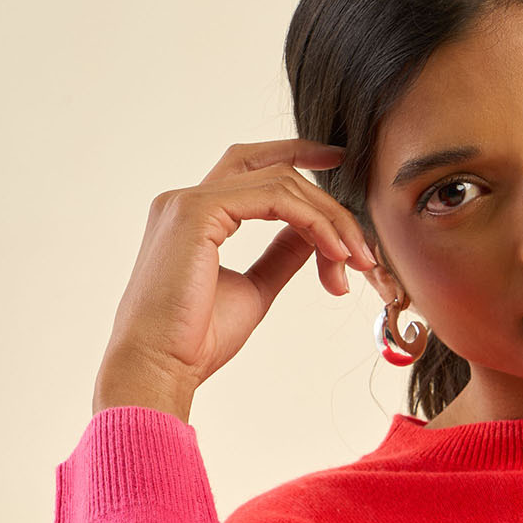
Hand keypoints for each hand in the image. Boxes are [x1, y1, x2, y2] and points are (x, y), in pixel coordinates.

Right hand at [94, 139, 376, 405]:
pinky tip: (336, 253)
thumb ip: (280, 256)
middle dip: (326, 196)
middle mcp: (186, 199)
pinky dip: (313, 222)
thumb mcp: (253, 290)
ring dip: (329, 220)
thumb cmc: (196, 342)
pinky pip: (274, 199)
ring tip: (356, 261)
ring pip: (280, 182)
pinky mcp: (196, 211)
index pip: (250, 167)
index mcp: (194, 216)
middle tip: (364, 242)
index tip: (338, 164)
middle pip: (271, 167)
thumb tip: (311, 236)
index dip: (295, 156)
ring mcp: (188, 201)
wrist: (158, 367)